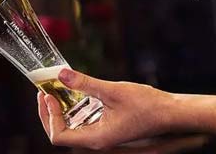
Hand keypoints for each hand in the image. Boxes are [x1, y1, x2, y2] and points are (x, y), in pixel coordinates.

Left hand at [37, 69, 174, 149]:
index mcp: (96, 138)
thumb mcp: (112, 91)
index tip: (49, 95)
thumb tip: (61, 74)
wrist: (170, 113)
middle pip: (61, 133)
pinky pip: (83, 122)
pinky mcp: (106, 127)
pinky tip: (74, 93)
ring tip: (56, 90)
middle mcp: (96, 140)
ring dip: (60, 110)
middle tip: (45, 92)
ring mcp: (101, 135)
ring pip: (71, 127)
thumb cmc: (147, 105)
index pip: (58, 136)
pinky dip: (74, 108)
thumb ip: (85, 83)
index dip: (49, 116)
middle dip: (49, 113)